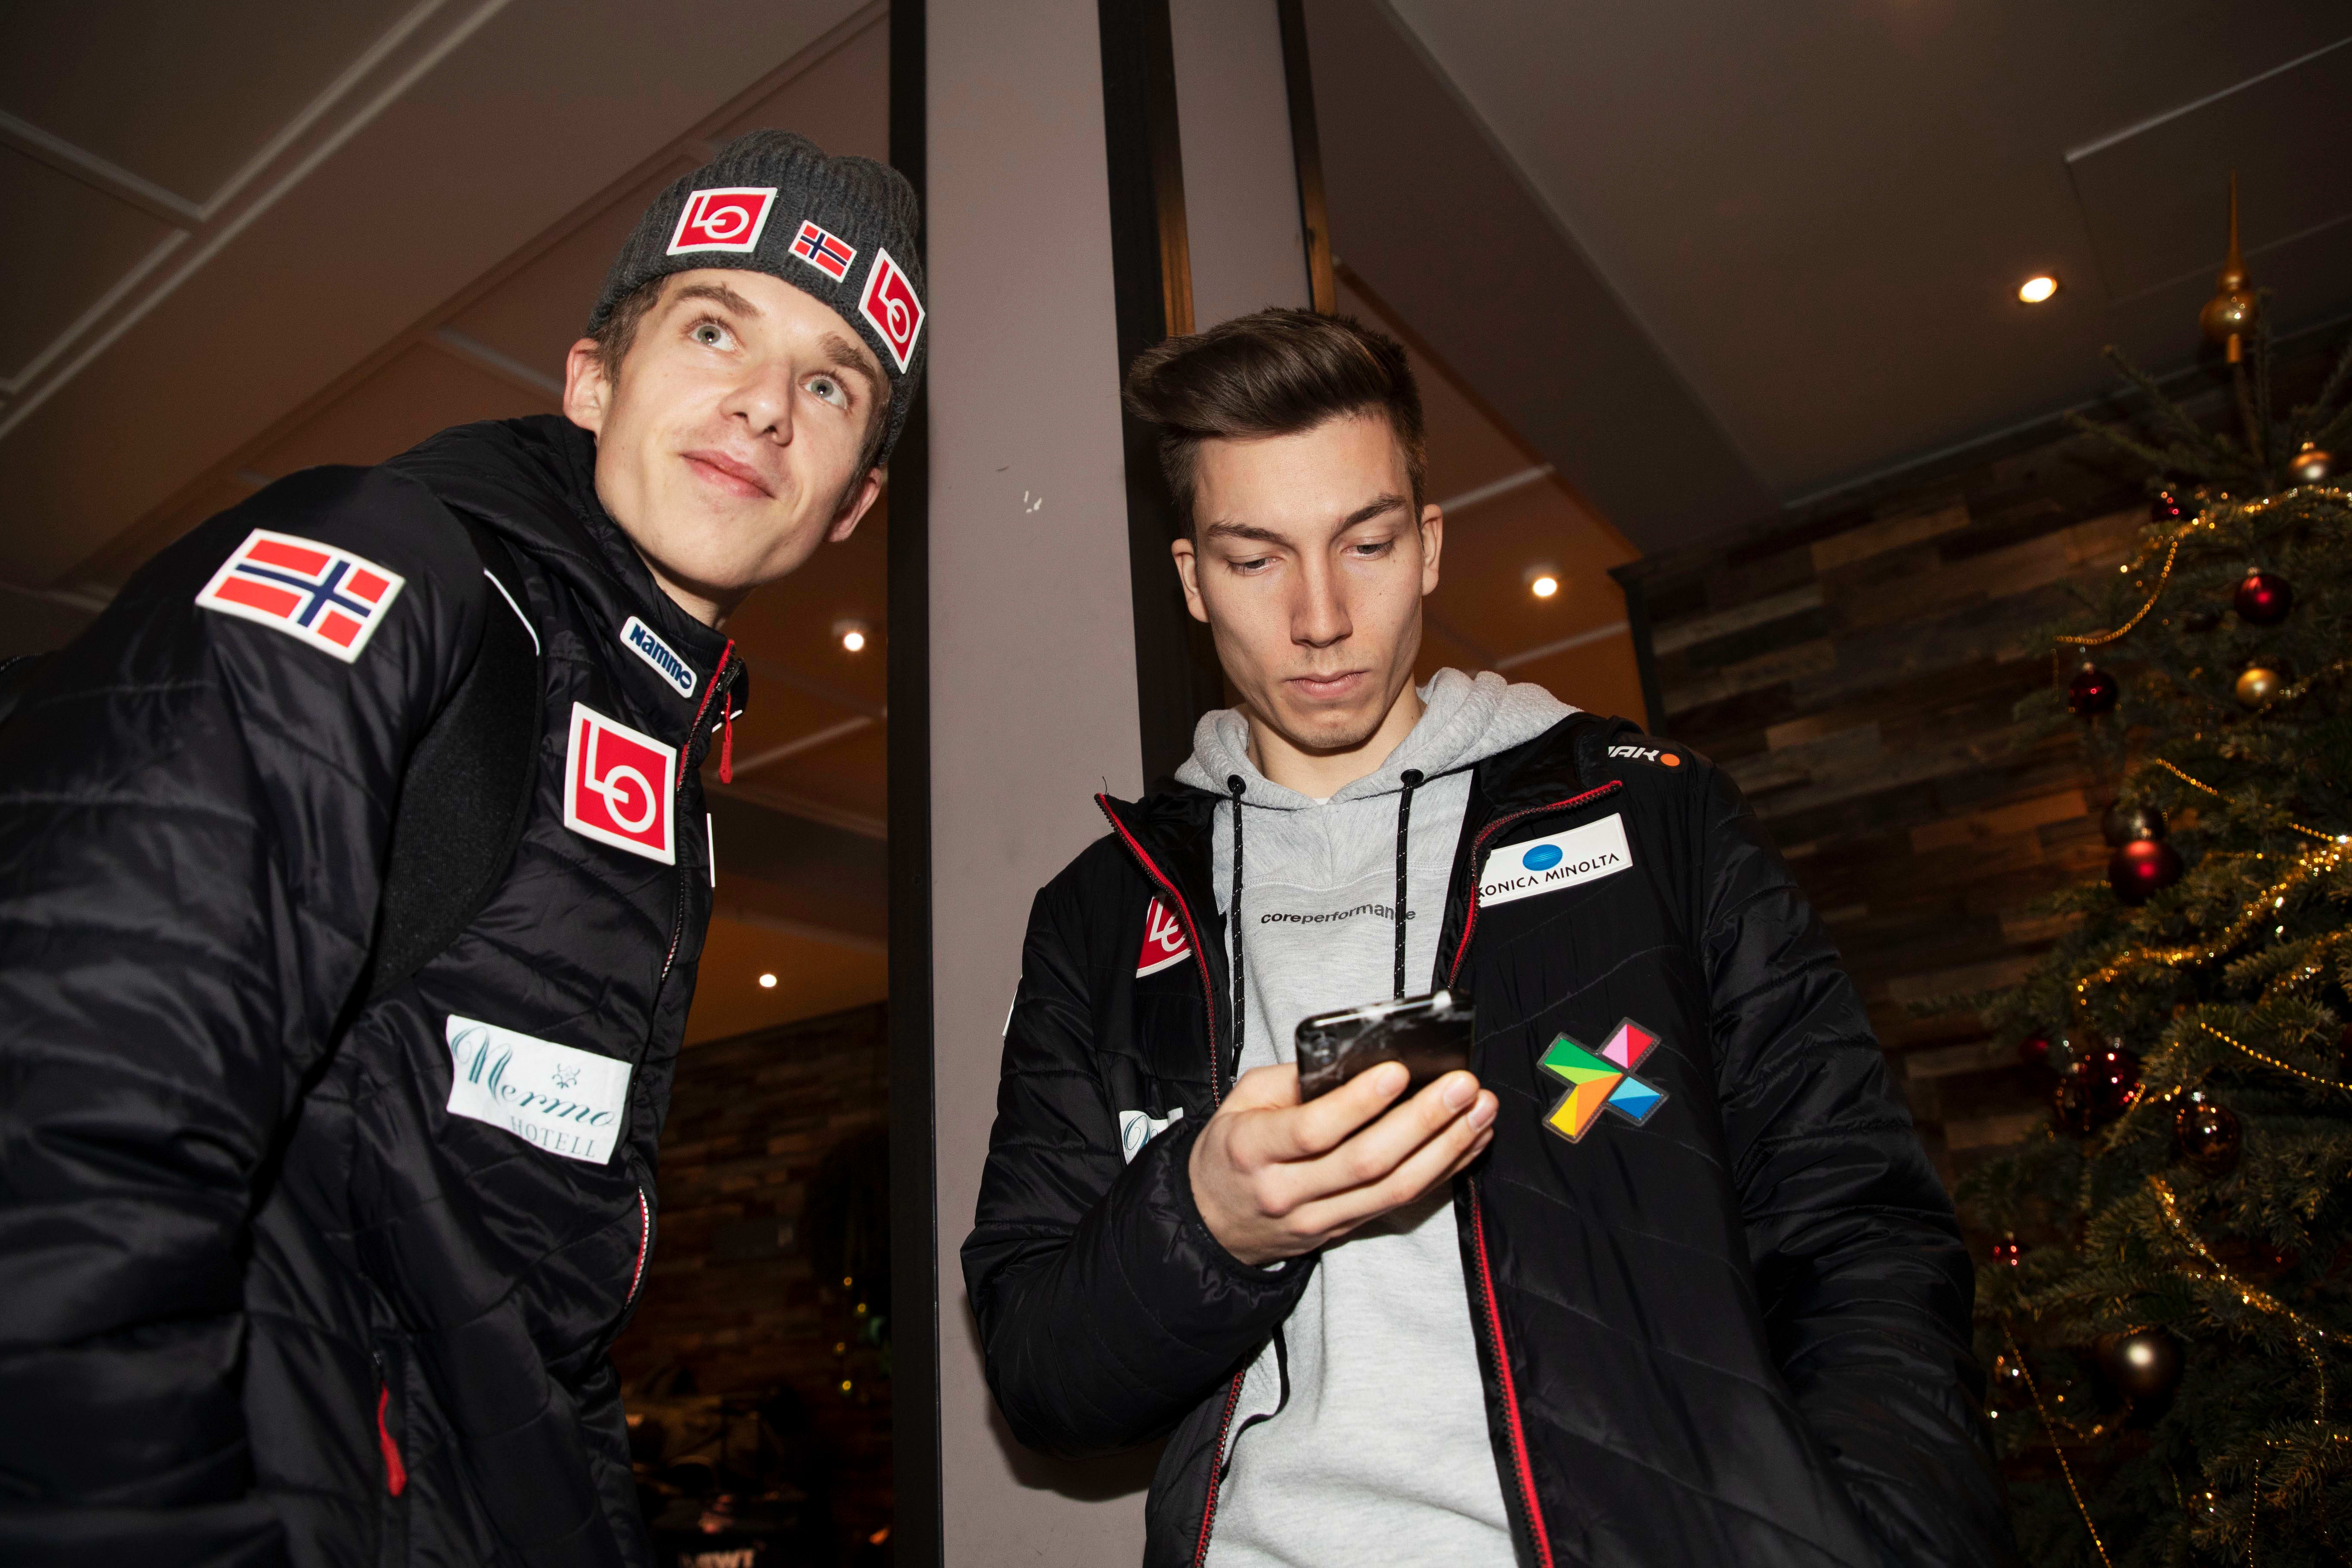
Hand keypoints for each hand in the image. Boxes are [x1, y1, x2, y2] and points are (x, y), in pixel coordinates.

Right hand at [1187, 1060, 1497, 1265]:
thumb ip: (1291, 1079)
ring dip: (1446, 1149)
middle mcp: (1287, 1191)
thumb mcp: (1242, 1101)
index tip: (1398, 1071)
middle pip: (1365, 1162)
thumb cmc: (1231, 1150)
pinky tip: (1470, 1141)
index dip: (1359, 1103)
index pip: (1312, 1130)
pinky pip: (1401, 1202)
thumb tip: (1355, 1058)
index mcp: (1252, 1149)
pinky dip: (1442, 1170)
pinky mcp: (1344, 1230)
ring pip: (1393, 1189)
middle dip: (1422, 1122)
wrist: (1212, 1222)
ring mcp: (1318, 1218)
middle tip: (1461, 1087)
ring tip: (1480, 1111)